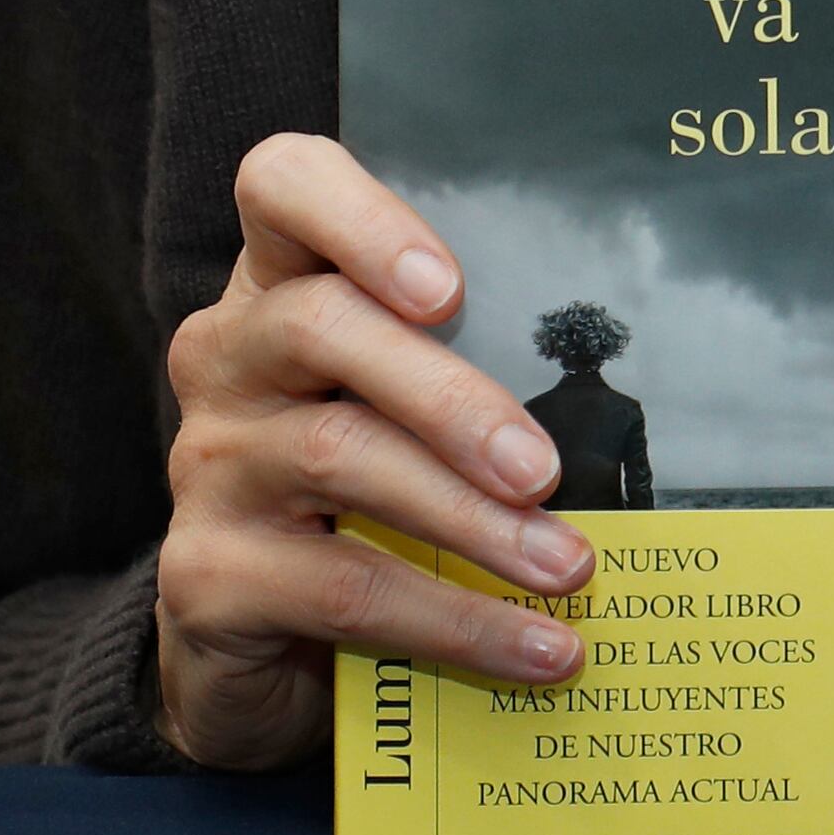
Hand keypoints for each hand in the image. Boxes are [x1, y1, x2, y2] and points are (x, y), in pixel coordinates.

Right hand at [152, 133, 597, 769]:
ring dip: (471, 520)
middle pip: (322, 326)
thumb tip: (628, 400)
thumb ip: (476, 371)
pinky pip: (343, 589)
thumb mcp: (410, 413)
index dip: (357, 217)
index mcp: (282, 288)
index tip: (445, 286)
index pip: (282, 186)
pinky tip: (535, 645)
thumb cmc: (365, 495)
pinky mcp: (206, 575)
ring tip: (567, 565)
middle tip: (544, 468)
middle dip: (449, 396)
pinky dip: (455, 619)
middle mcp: (228, 358)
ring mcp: (209, 464)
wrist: (262, 648)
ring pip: (339, 460)